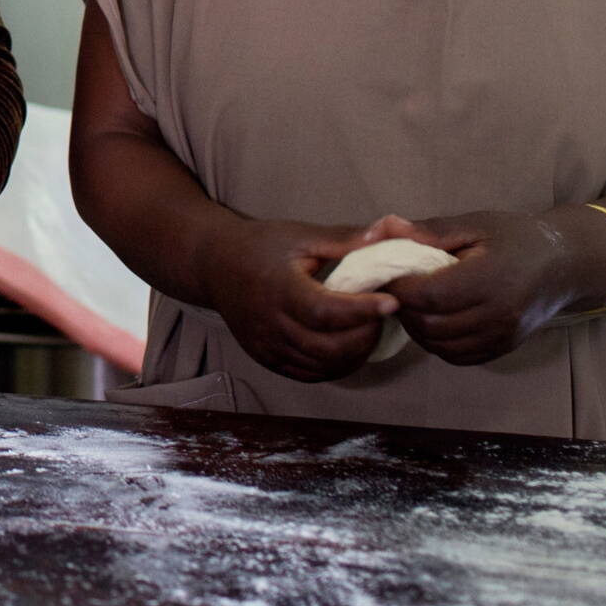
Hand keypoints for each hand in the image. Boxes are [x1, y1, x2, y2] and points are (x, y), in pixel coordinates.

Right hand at [200, 216, 394, 382]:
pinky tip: (348, 347)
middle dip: (366, 335)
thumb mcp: (300, 235)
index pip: (326, 311)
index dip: (362, 311)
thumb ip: (343, 239)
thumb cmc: (259, 245)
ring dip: (355, 353)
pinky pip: (308, 374)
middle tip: (383, 315)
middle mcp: (270, 323)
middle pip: (329, 347)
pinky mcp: (266, 358)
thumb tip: (386, 231)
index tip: (392, 302)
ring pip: (323, 365)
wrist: (213, 264)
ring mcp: (267, 345)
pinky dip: (335, 366)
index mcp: (279, 289)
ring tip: (369, 329)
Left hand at [373, 210, 585, 365]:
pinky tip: (433, 319)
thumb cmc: (514, 238)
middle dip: (403, 308)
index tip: (387, 273)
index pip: (429, 295)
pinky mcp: (503, 349)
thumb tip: (385, 227)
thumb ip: (429, 230)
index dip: (399, 287)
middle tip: (395, 288)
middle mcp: (498, 314)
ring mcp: (502, 336)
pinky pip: (457, 356)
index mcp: (490, 278)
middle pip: (430, 324)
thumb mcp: (473, 224)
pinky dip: (436, 342)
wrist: (562, 265)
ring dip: (416, 327)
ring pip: (439, 345)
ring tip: (413, 303)